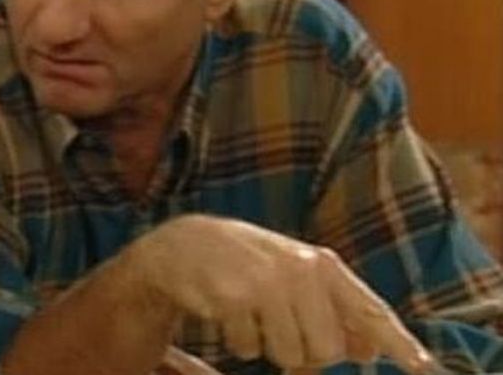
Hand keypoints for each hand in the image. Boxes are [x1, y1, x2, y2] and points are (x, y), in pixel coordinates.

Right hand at [128, 215, 434, 372]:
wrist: (182, 243)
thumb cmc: (247, 263)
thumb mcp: (294, 278)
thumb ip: (334, 311)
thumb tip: (369, 349)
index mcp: (322, 265)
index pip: (369, 309)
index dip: (398, 342)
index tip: (423, 367)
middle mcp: (300, 270)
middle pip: (327, 349)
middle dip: (304, 353)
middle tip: (280, 332)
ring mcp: (266, 283)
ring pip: (288, 355)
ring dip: (267, 346)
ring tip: (250, 316)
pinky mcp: (233, 297)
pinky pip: (248, 349)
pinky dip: (237, 340)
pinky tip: (226, 312)